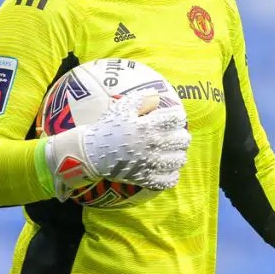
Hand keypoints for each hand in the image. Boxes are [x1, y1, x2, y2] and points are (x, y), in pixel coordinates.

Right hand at [44, 88, 190, 200]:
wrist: (92, 152)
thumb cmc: (108, 128)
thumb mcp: (122, 107)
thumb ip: (142, 98)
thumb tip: (157, 94)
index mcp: (147, 126)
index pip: (177, 118)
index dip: (177, 116)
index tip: (172, 118)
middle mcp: (152, 145)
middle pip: (183, 139)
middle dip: (180, 134)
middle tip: (173, 134)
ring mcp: (150, 163)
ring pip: (179, 159)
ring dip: (178, 153)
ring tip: (171, 151)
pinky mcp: (146, 178)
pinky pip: (169, 179)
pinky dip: (171, 174)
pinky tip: (166, 168)